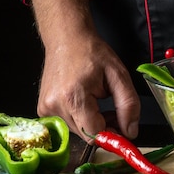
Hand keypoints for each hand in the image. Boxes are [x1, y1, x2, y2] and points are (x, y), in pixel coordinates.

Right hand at [30, 0, 139, 143]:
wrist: (67, 38)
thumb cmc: (92, 52)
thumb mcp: (119, 75)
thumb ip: (128, 105)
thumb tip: (130, 132)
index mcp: (74, 97)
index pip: (95, 133)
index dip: (112, 133)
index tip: (122, 127)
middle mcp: (55, 105)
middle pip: (86, 134)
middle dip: (103, 126)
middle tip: (111, 108)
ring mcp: (46, 108)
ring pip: (78, 131)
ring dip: (91, 121)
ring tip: (96, 100)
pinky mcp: (43, 109)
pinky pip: (67, 123)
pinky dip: (80, 117)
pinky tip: (83, 100)